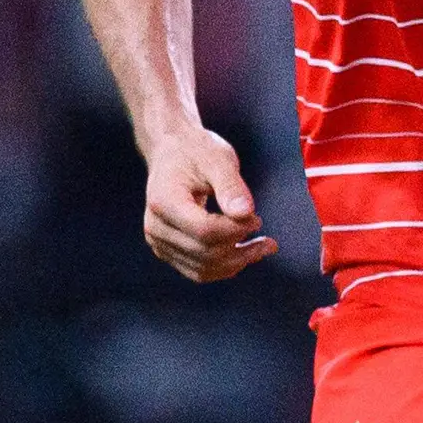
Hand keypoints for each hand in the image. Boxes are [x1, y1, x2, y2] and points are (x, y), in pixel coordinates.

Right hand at [142, 125, 274, 280]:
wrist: (172, 152)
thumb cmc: (196, 152)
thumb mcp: (218, 159)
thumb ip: (232, 187)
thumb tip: (246, 213)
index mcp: (164, 202)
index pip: (204, 231)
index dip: (236, 230)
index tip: (257, 218)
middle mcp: (156, 227)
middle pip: (205, 253)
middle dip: (241, 250)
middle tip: (267, 237)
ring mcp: (159, 242)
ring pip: (202, 269)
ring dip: (237, 263)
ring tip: (263, 248)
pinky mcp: (167, 250)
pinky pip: (198, 271)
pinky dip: (224, 267)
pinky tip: (245, 254)